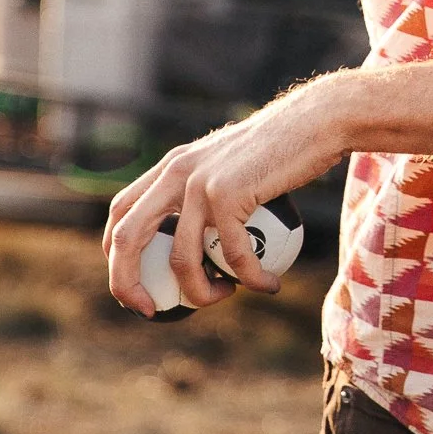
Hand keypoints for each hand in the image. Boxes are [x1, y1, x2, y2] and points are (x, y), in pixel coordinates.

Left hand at [103, 78, 346, 316]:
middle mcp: (175, 172)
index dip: (117, 254)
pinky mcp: (227, 194)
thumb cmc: (285, 150)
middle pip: (127, 236)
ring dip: (201, 292)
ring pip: (180, 259)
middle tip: (150, 310)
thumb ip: (210, 194)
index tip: (137, 284)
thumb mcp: (233, 166)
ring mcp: (199, 183)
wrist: (315, 123)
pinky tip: (268, 284)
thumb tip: (206, 244)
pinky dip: (250, 277)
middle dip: (126, 282)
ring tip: (226, 296)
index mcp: (171, 166)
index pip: (122, 212)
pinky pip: (232, 254)